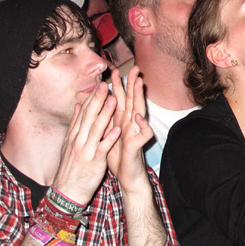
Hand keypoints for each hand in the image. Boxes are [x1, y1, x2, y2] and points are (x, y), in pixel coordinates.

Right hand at [51, 82, 121, 205]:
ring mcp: (86, 150)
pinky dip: (110, 138)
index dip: (92, 98)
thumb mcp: (69, 143)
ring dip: (105, 114)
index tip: (99, 84)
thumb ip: (75, 124)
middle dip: (97, 100)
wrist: (67, 191)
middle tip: (105, 85)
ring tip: (114, 100)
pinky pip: (103, 148)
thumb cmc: (71, 166)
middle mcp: (78, 140)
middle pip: (88, 117)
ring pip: (96, 129)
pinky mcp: (94, 162)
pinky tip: (118, 128)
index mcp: (74, 135)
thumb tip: (78, 106)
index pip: (83, 113)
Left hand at [106, 66, 153, 193]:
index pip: (120, 100)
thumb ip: (107, 119)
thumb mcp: (109, 134)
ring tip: (139, 84)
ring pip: (139, 111)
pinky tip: (138, 116)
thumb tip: (101, 104)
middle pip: (132, 101)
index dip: (118, 86)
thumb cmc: (119, 156)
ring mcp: (136, 133)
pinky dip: (142, 124)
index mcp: (121, 121)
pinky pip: (143, 133)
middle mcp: (130, 124)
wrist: (127, 176)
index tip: (113, 71)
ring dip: (139, 97)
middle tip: (134, 68)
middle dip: (132, 84)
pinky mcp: (138, 145)